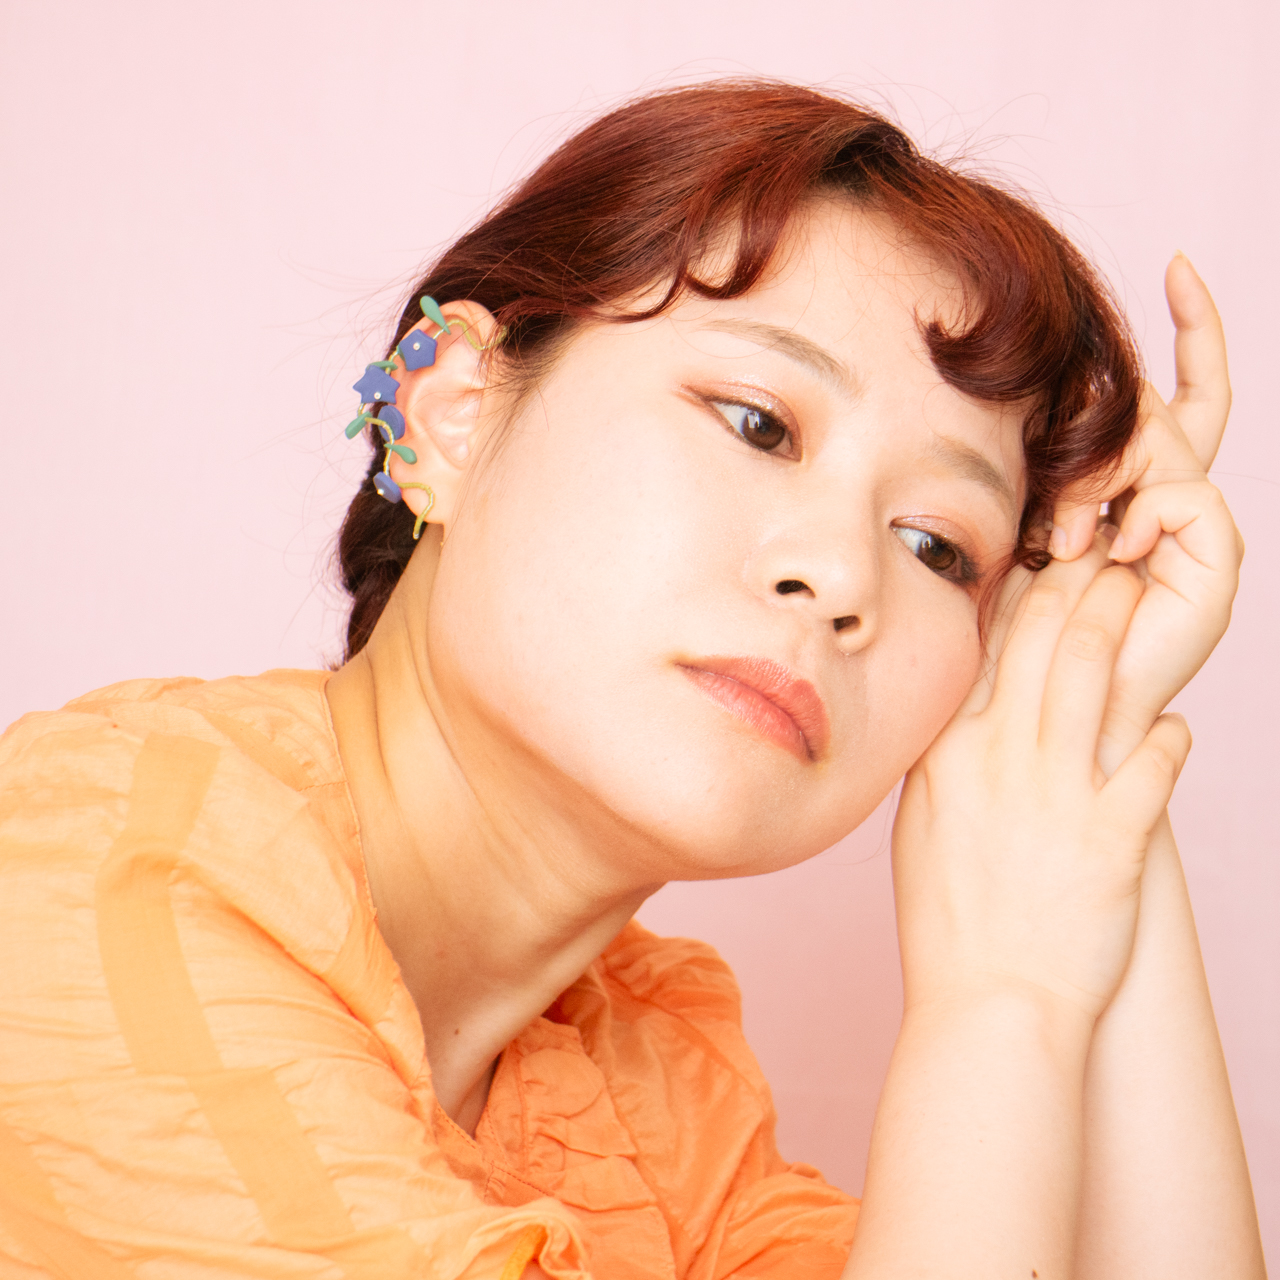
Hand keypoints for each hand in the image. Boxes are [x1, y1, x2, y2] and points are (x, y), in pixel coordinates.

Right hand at [892, 547, 1192, 1023]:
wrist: (992, 1003)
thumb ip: (944, 764)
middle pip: (1044, 640)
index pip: (983, 649)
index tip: (1038, 561)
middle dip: (1078, 583)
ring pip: (1095, 674)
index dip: (1017, 593)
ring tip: (1143, 594)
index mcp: (948, 754)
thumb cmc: (951, 924)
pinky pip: (1155, 760)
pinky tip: (1177, 723)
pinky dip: (1172, 735)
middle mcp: (999, 757)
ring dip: (1124, 623)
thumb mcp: (923, 827)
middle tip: (1103, 551)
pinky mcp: (1115, 832)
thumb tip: (965, 720)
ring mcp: (1057, 791)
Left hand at [1048, 254, 1241, 770]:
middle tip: (1097, 426)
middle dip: (1147, 389)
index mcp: (1132, 489)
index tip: (1177, 264)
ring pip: (1165, 446)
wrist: (1050, 705)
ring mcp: (1198, 531)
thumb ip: (1037, 475)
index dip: (1192, 332)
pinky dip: (1130, 516)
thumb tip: (1029, 403)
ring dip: (1099, 476)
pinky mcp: (1214, 562)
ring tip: (1061, 537)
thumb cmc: (1020, 626)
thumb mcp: (1022, 528)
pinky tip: (1101, 552)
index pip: (1178, 396)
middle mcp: (1174, 501)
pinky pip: (1180, 496)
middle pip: (1189, 406)